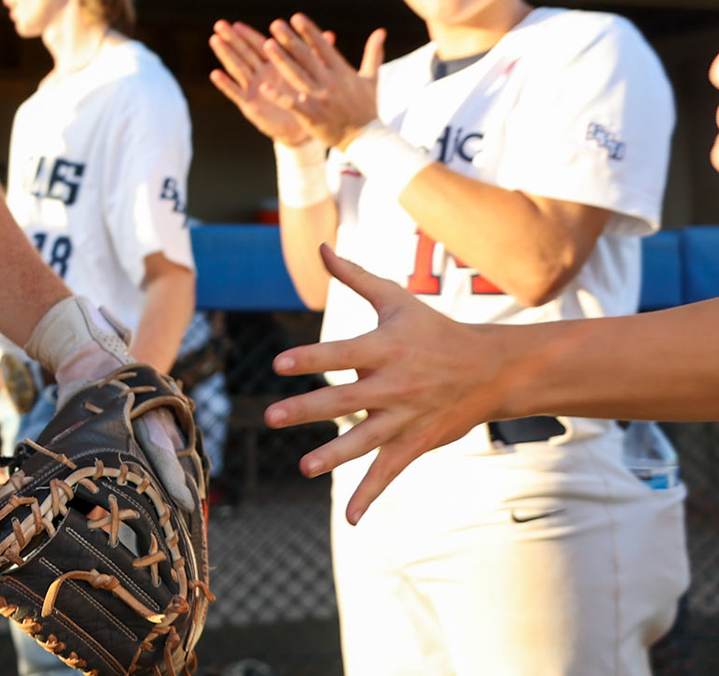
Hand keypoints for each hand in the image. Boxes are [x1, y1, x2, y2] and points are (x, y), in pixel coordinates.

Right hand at [209, 20, 312, 145]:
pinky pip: (236, 93)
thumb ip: (315, 55)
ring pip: (237, 67)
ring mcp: (254, 88)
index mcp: (274, 65)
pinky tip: (215, 74)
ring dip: (226, 54)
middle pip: (243, 53)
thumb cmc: (305, 98)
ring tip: (215, 40)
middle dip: (231, 39)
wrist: (304, 127)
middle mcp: (260, 74)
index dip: (247, 34)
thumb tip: (331, 35)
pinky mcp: (250, 105)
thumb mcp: (312, 75)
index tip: (236, 23)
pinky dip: (226, 84)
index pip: (258, 45)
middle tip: (219, 24)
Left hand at [259, 16, 383, 150]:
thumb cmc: (366, 107)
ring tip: (267, 45)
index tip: (296, 17)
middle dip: (291, 40)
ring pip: (297, 76)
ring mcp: (321, 99)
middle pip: (307, 58)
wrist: (366, 138)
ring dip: (282, 60)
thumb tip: (381, 31)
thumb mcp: (371, 78)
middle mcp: (331, 83)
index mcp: (343, 72)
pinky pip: (293, 104)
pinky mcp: (312, 115)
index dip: (309, 32)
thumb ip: (373, 53)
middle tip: (276, 24)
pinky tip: (264, 88)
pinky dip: (279, 97)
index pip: (324, 47)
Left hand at [263, 246, 505, 523]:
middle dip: (309, 410)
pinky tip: (351, 518)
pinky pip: (389, 472)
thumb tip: (320, 247)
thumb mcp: (397, 299)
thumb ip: (355, 277)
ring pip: (365, 441)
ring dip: (335, 456)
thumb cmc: (434, 329)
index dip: (312, 358)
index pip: (341, 353)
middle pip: (345, 400)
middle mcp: (394, 385)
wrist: (492, 369)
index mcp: (386, 348)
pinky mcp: (415, 443)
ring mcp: (405, 418)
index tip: (279, 363)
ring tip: (303, 467)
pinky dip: (370, 495)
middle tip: (272, 417)